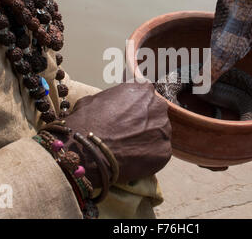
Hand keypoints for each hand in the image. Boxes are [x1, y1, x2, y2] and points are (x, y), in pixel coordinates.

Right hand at [44, 82, 171, 187]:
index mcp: (143, 90)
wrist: (88, 151)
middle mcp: (158, 106)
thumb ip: (110, 99)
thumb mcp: (94, 99)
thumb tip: (108, 103)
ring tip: (129, 148)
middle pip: (155, 114)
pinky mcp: (164, 151)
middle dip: (144, 123)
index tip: (128, 117)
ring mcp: (163, 129)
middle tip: (129, 133)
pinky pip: (159, 153)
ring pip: (158, 134)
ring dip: (148, 140)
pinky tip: (133, 159)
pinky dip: (149, 157)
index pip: (145, 97)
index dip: (136, 108)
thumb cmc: (87, 123)